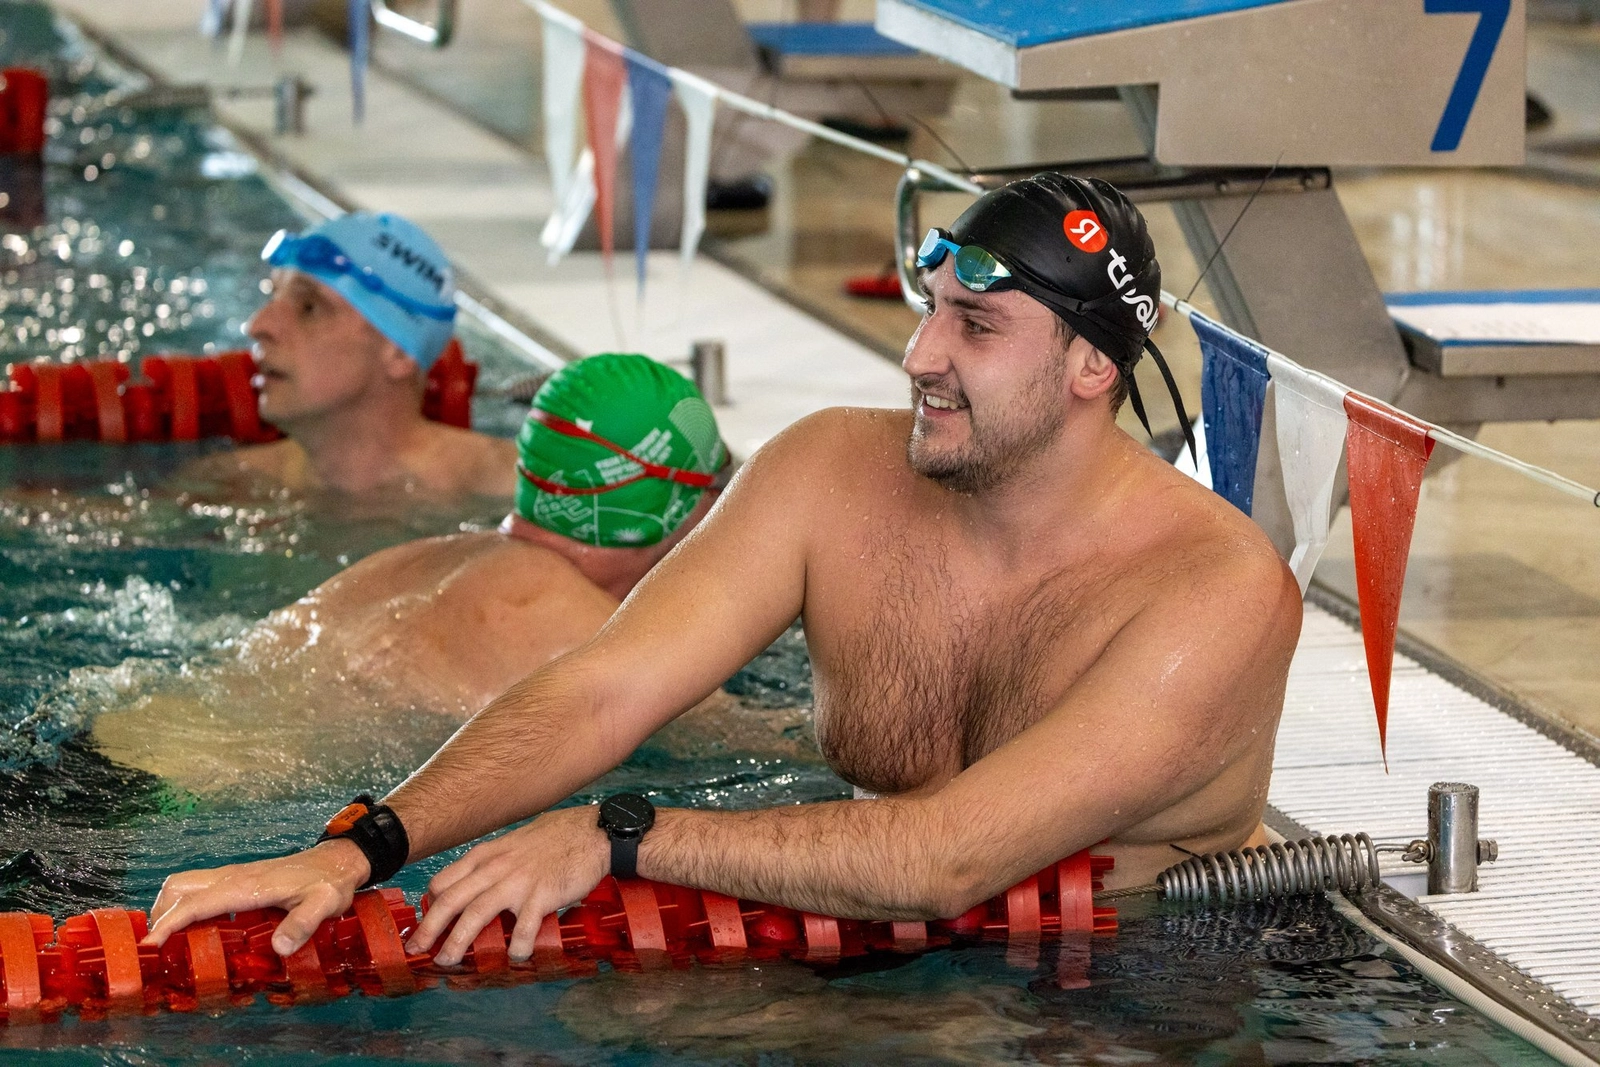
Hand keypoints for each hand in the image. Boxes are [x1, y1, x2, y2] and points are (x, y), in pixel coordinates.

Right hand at [143, 838, 370, 955]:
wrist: (337, 862)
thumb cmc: (329, 883)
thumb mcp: (325, 904)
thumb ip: (303, 923)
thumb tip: (279, 947)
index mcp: (247, 886)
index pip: (196, 903)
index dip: (169, 924)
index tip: (150, 947)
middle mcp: (234, 877)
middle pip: (179, 887)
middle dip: (160, 915)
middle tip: (158, 949)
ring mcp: (234, 876)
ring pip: (186, 884)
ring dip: (170, 908)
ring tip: (170, 942)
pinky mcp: (238, 879)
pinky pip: (200, 888)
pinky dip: (185, 905)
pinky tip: (195, 929)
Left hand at [405, 806, 607, 966]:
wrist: (592, 832)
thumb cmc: (556, 838)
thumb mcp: (514, 844)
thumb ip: (493, 864)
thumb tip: (476, 884)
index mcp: (486, 855)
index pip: (444, 881)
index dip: (431, 905)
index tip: (428, 922)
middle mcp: (496, 868)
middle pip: (451, 901)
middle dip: (429, 929)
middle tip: (418, 950)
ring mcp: (518, 882)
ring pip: (476, 915)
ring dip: (458, 942)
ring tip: (448, 961)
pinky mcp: (542, 896)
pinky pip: (522, 929)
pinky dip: (516, 947)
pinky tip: (515, 956)